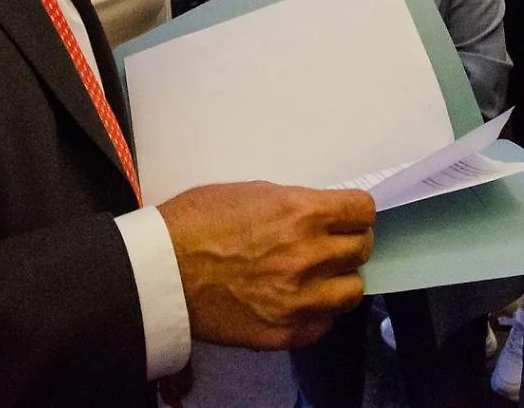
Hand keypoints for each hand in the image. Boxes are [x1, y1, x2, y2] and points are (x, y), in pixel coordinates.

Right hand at [158, 182, 374, 348]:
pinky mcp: (283, 332)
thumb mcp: (254, 192)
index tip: (349, 216)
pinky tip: (299, 300)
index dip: (356, 212)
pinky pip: (323, 324)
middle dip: (349, 242)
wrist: (160, 270)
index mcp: (302, 213)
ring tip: (320, 275)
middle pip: (361, 249)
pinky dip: (317, 313)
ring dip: (340, 279)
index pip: (363, 211)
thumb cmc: (197, 222)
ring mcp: (298, 299)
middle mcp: (308, 256)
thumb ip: (297, 205)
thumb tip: (324, 215)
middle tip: (332, 244)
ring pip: (352, 290)